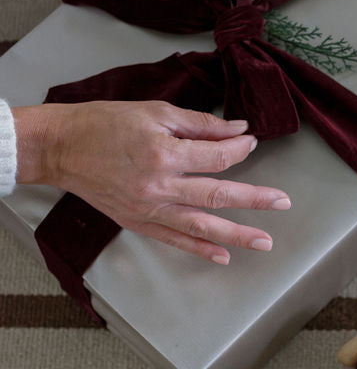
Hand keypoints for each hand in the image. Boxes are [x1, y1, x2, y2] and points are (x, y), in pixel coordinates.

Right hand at [12, 101, 290, 263]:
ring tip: (265, 242)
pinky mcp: (137, 222)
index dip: (240, 149)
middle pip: (218, 195)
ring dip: (237, 234)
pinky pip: (175, 239)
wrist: (61, 147)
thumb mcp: (156, 112)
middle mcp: (159, 187)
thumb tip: (239, 129)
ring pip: (202, 225)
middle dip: (255, 199)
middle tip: (283, 202)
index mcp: (164, 154)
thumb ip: (200, 124)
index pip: (218, 157)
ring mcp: (148, 209)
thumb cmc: (105, 123)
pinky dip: (201, 249)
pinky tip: (224, 256)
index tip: (252, 141)